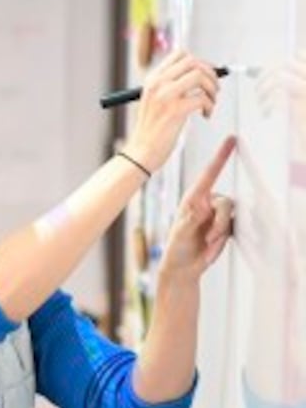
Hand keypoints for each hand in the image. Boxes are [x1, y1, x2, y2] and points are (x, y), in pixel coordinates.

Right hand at [122, 50, 221, 173]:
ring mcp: (165, 96)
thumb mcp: (154, 100)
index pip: (180, 54)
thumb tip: (199, 74)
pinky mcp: (175, 110)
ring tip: (211, 102)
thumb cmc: (151, 130)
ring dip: (212, 89)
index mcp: (152, 80)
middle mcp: (157, 84)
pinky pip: (202, 98)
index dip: (199, 61)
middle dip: (210, 73)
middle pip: (193, 62)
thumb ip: (170, 85)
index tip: (206, 73)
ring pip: (200, 77)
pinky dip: (210, 106)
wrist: (141, 152)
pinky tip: (206, 115)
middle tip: (214, 87)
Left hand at [159, 135, 236, 281]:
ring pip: (230, 215)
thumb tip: (201, 210)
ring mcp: (216, 214)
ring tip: (207, 243)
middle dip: (220, 222)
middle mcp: (206, 203)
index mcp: (192, 199)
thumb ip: (190, 222)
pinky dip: (223, 239)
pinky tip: (210, 247)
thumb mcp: (179, 236)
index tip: (231, 140)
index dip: (221, 157)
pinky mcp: (225, 225)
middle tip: (209, 238)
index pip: (209, 174)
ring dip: (220, 232)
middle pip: (226, 202)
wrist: (183, 267)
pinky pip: (232, 227)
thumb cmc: (176, 249)